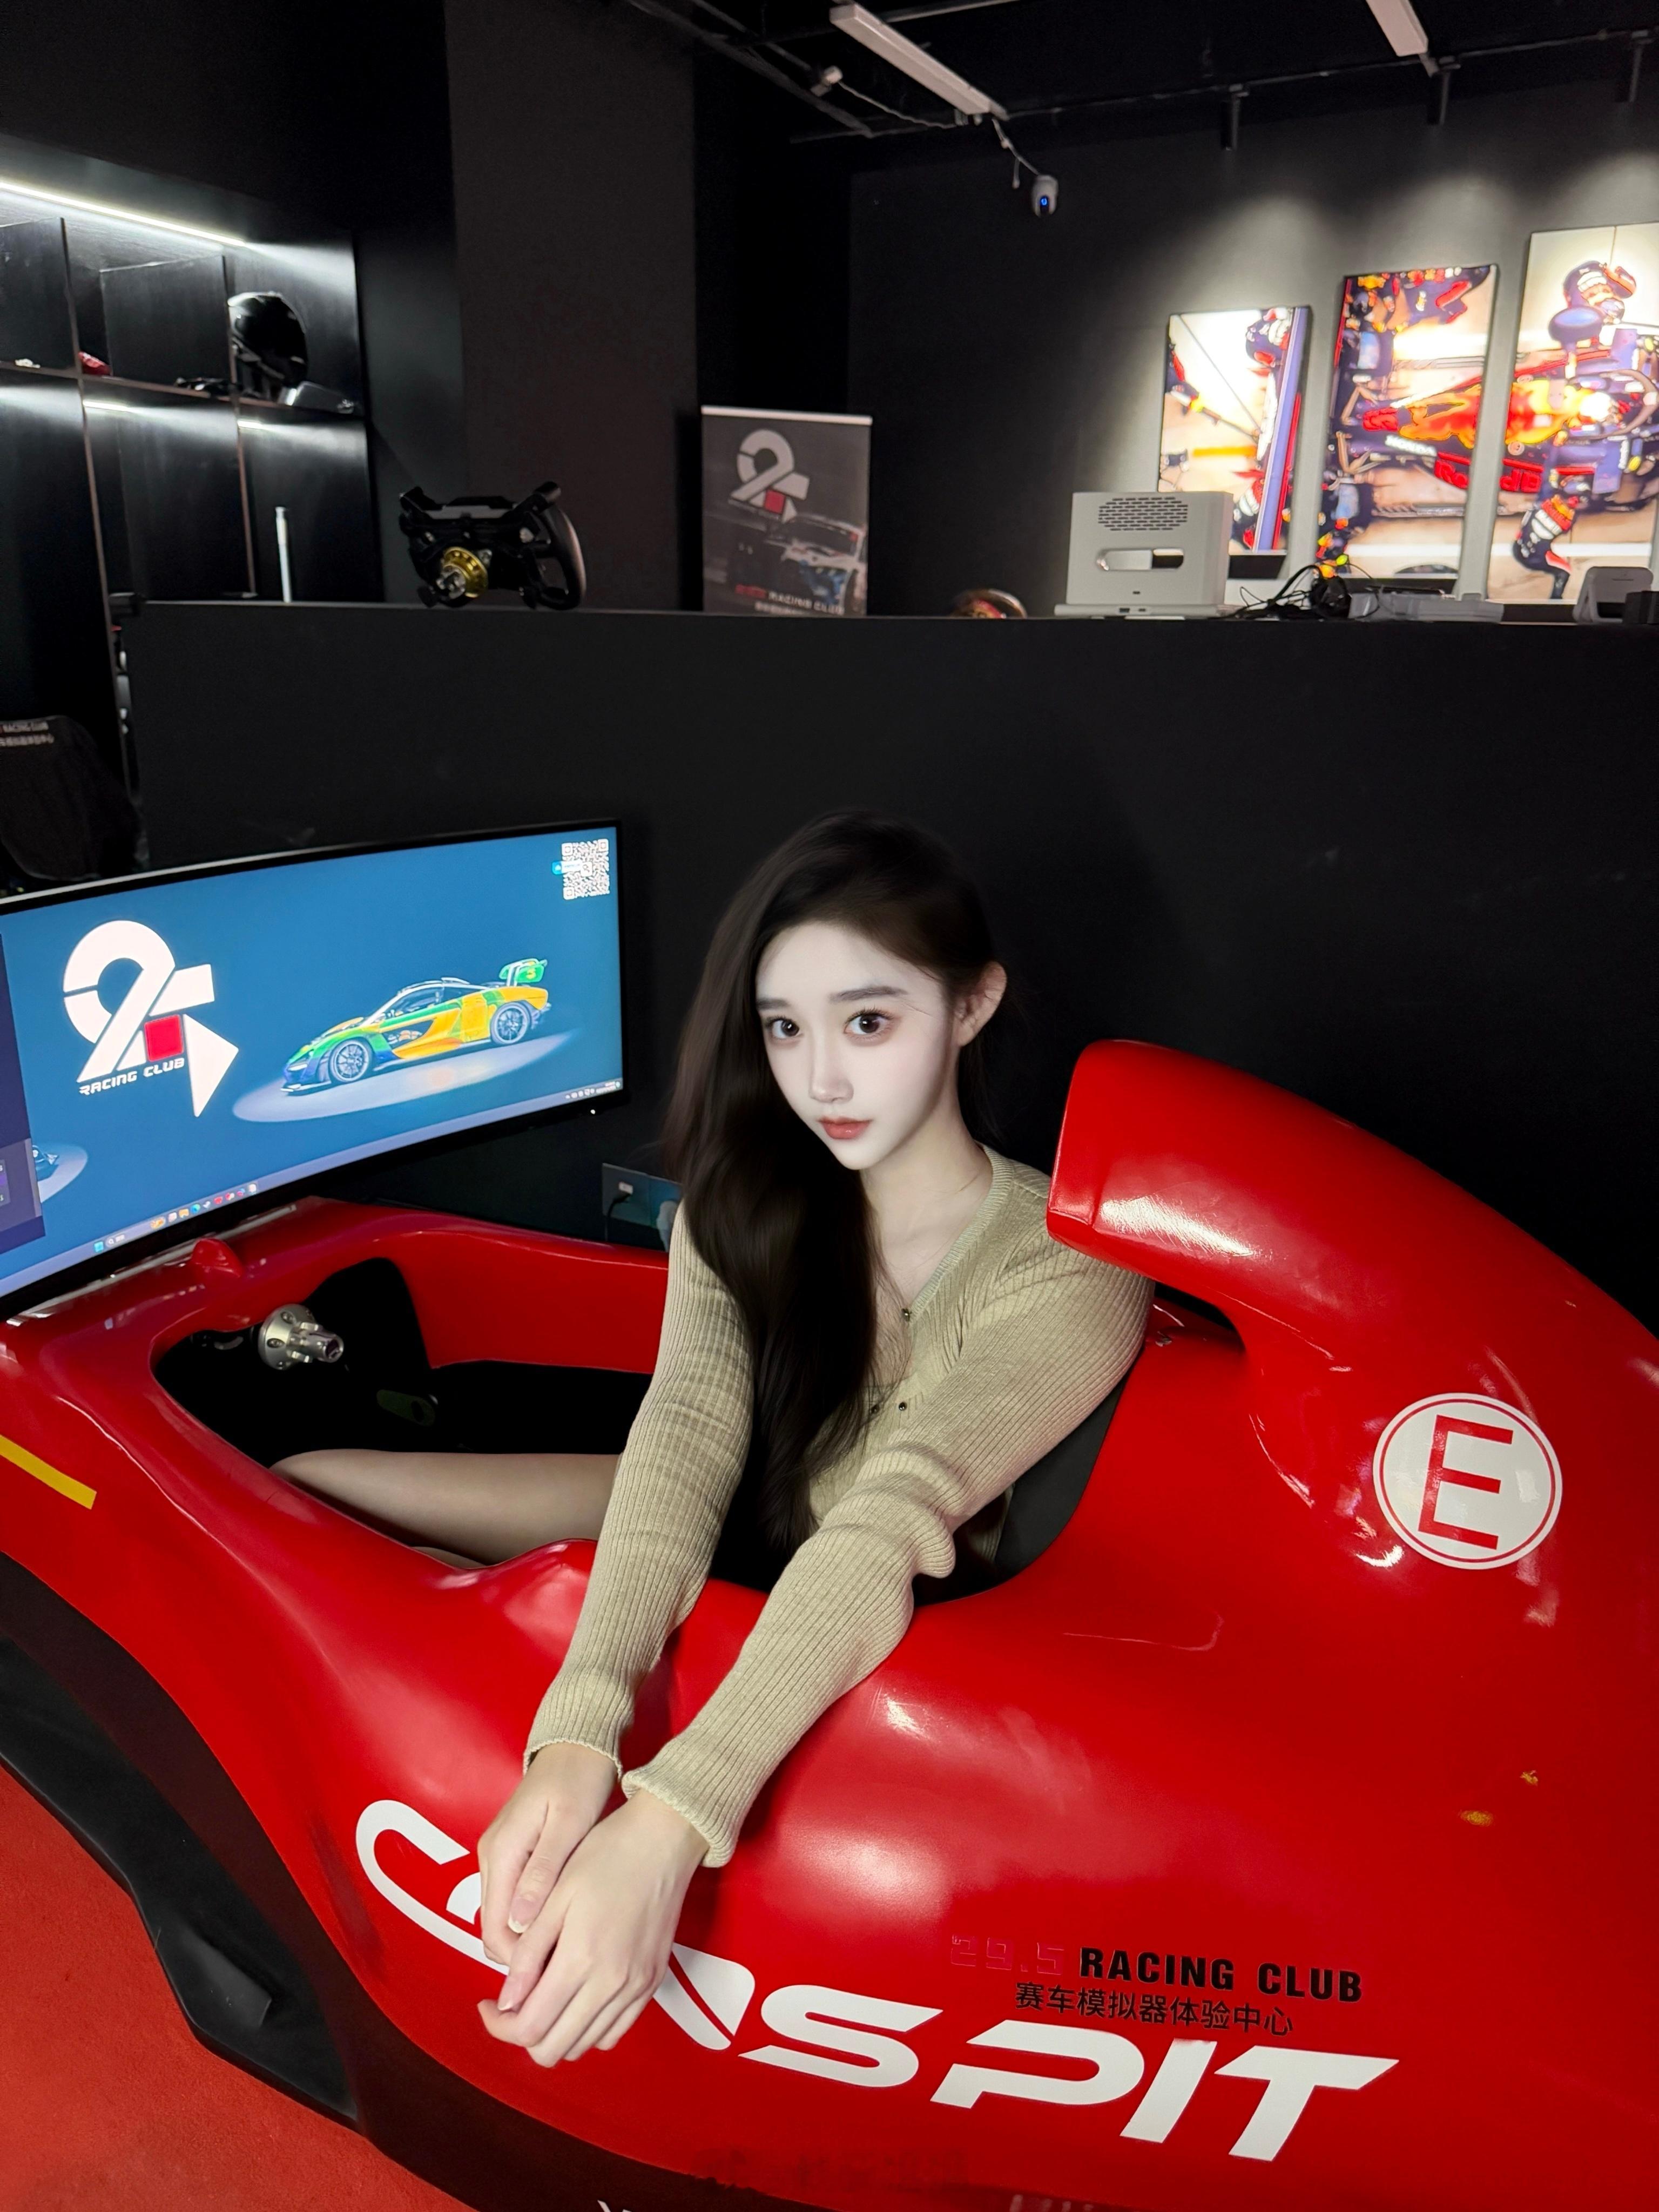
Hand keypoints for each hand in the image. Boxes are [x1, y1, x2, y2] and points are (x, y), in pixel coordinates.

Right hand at [476, 1742, 616, 1970]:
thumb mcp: (569, 1823)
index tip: (554, 1975)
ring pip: (504, 1918)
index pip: (495, 1930)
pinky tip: (563, 1925)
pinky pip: (514, 1901)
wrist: (578, 1743)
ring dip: (529, 1941)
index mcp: (501, 1853)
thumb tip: (521, 1923)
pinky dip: (532, 1920)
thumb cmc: (579, 1779)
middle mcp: (491, 1859)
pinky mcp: (512, 1855)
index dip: (519, 1962)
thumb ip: (544, 1871)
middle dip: (523, 1958)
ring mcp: (499, 1857)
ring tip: (568, 1952)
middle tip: (566, 1969)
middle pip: (496, 1930)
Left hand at [476, 1787, 708, 2064]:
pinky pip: (615, 2031)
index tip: (487, 2005)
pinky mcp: (652, 1983)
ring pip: (585, 2045)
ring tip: (542, 1996)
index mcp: (582, 1959)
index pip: (530, 2027)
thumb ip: (529, 1953)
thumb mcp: (556, 1897)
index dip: (498, 2026)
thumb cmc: (606, 1855)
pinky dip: (588, 2027)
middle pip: (555, 2049)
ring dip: (555, 2032)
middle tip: (511, 2003)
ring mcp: (637, 1988)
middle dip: (523, 2034)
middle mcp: (612, 1985)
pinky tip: (576, 1996)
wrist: (664, 1839)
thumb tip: (506, 2002)